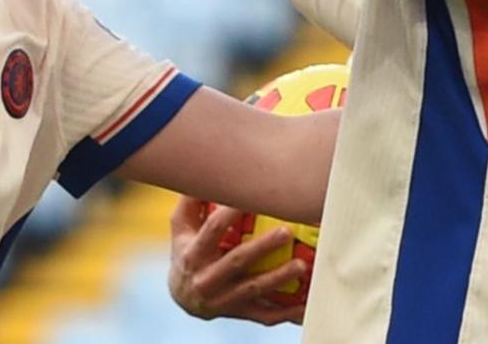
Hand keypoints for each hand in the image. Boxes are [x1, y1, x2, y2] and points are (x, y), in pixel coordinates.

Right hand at [167, 196, 305, 325]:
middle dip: (263, 247)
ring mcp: (224, 300)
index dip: (231, 212)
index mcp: (193, 254)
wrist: (183, 299)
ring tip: (302, 265)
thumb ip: (191, 202)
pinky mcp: (240, 313)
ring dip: (279, 278)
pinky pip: (266, 315)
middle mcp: (207, 279)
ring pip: (254, 289)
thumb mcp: (181, 229)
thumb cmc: (187, 253)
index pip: (213, 230)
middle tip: (286, 231)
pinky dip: (287, 313)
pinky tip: (306, 304)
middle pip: (237, 261)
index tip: (250, 197)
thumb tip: (205, 173)